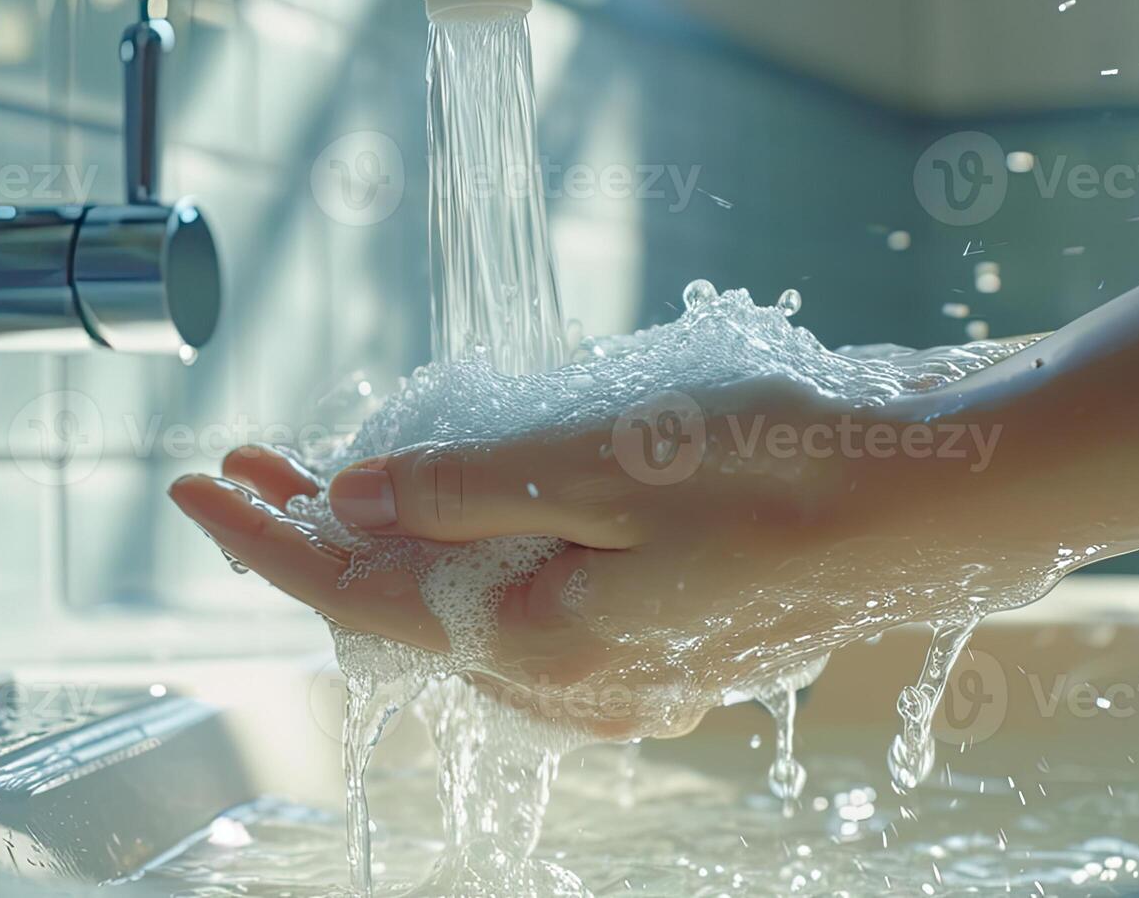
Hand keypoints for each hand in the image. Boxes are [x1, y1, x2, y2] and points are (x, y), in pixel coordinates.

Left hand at [169, 376, 989, 735]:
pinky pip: (534, 610)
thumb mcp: (608, 456)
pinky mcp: (667, 642)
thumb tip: (350, 499)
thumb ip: (466, 487)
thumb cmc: (787, 466)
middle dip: (319, 535)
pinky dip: (473, 558)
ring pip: (465, 615)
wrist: (944, 501)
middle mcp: (575, 681)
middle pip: (404, 611)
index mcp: (544, 643)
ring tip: (334, 474)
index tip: (194, 480)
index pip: (357, 595)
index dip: (266, 537)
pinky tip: (462, 511)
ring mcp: (625, 672)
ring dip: (393, 543)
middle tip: (256, 460)